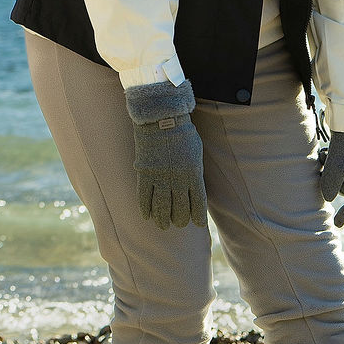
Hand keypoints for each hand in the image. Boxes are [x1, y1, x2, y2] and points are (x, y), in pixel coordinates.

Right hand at [125, 80, 207, 228]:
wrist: (162, 117)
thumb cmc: (182, 133)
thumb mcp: (196, 153)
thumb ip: (195, 172)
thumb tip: (194, 187)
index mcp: (194, 175)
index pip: (198, 203)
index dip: (198, 216)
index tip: (197, 223)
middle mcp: (178, 180)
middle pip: (179, 208)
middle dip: (179, 219)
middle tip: (178, 224)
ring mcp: (160, 177)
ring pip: (162, 206)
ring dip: (162, 219)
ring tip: (163, 226)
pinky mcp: (145, 173)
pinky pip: (144, 196)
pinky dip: (146, 208)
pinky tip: (147, 215)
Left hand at [317, 131, 343, 225]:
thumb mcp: (339, 155)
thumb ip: (333, 178)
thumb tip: (328, 199)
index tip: (337, 224)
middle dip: (334, 180)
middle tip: (323, 165)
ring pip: (343, 174)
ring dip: (330, 168)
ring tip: (324, 154)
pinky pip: (340, 162)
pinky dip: (331, 160)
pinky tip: (326, 149)